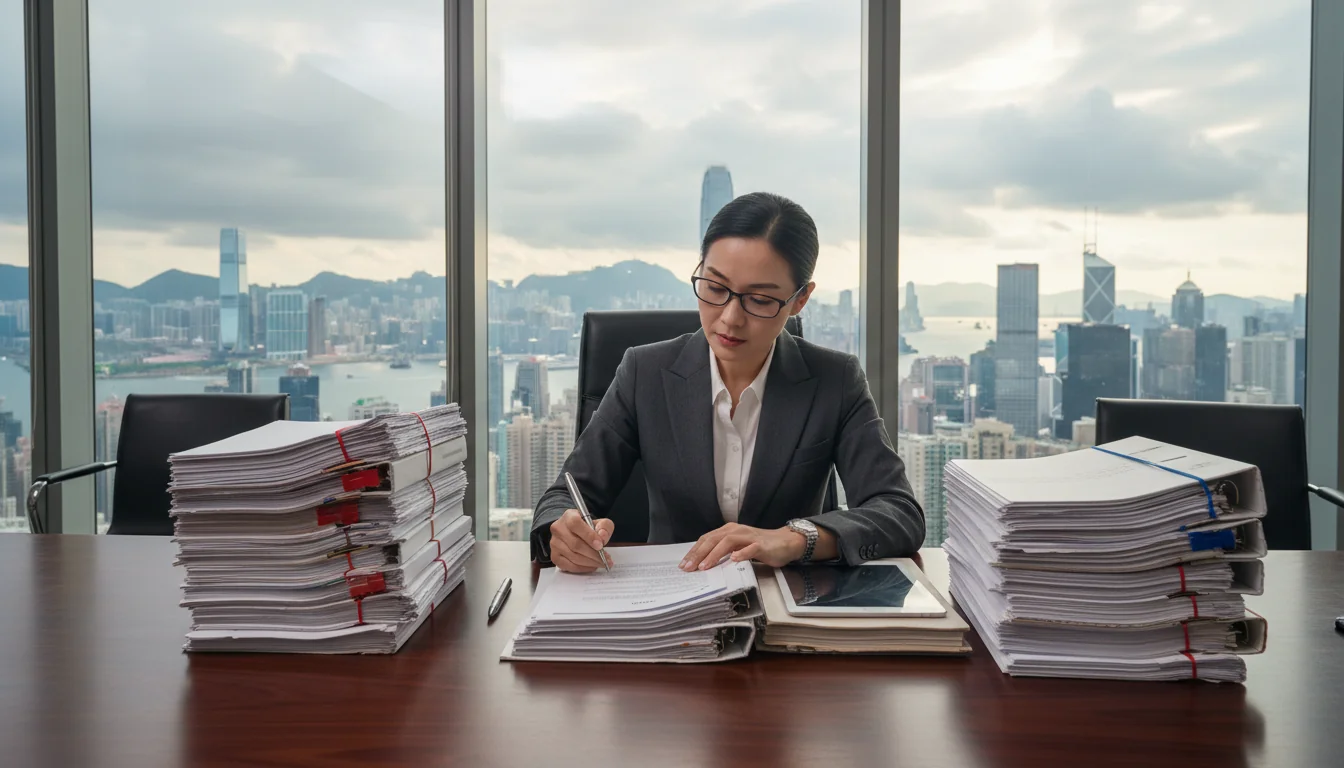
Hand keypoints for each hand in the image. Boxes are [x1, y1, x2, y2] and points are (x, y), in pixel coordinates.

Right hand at [549, 508, 613, 572]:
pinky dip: (583, 568)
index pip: (575, 524)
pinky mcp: (554, 556)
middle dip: (593, 554)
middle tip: (606, 559)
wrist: (575, 533)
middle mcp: (558, 529)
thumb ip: (604, 527)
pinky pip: (569, 566)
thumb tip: (602, 537)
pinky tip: (592, 566)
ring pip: (573, 556)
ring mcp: (554, 544)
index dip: (588, 535)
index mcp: (568, 516)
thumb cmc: (588, 528)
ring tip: (602, 563)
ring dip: (590, 562)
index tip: (600, 545)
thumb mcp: (600, 523)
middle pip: (575, 544)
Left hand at [679, 523, 805, 571]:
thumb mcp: (737, 547)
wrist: (785, 542)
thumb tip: (703, 564)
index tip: (683, 564)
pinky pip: (750, 549)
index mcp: (728, 530)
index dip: (694, 551)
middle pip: (713, 539)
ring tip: (704, 566)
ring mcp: (749, 537)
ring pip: (728, 542)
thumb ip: (723, 552)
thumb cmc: (759, 546)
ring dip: (714, 554)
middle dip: (699, 554)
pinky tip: (734, 560)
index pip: (707, 539)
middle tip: (688, 567)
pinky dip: (741, 554)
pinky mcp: (761, 545)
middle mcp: (736, 531)